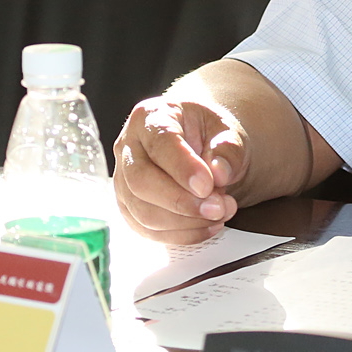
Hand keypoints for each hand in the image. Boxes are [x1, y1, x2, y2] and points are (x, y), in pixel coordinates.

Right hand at [114, 95, 247, 243]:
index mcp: (150, 117)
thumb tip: (219, 173)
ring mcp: (124, 179)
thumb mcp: (228, 131)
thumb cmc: (209, 134)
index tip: (207, 185)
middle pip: (141, 181)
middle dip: (182, 202)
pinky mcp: (129, 207)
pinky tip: (207, 227)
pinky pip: (148, 230)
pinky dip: (181, 235)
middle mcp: (128, 146)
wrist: (202, 145)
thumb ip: (228, 150)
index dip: (182, 168)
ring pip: (143, 212)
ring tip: (220, 213)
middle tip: (219, 208)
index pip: (159, 144)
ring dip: (185, 222)